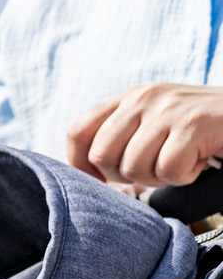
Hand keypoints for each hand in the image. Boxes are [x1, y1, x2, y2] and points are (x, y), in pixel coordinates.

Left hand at [68, 83, 222, 187]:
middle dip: (125, 175)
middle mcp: (144, 97)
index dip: (81, 165)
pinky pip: (168, 170)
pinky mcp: (194, 123)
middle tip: (156, 168)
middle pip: (101, 155)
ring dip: (158, 177)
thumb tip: (86, 177)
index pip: (78, 131)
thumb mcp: (154, 125)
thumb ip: (121, 139)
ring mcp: (169, 108)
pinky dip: (184, 176)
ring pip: (133, 166)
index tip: (102, 181)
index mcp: (130, 97)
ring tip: (181, 161)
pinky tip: (199, 160)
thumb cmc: (199, 131)